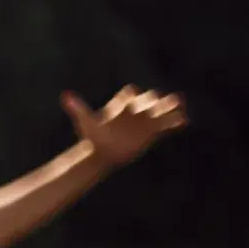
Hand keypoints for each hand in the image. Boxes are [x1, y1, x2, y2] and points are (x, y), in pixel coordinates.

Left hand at [62, 86, 185, 168]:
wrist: (102, 153)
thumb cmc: (93, 136)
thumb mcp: (85, 122)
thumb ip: (78, 109)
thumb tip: (65, 96)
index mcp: (121, 105)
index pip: (129, 94)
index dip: (131, 96)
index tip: (130, 104)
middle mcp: (136, 110)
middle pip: (150, 98)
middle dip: (156, 99)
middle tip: (162, 100)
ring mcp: (146, 120)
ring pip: (162, 109)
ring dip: (171, 106)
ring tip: (179, 103)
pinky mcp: (153, 132)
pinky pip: (167, 125)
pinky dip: (176, 122)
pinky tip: (184, 121)